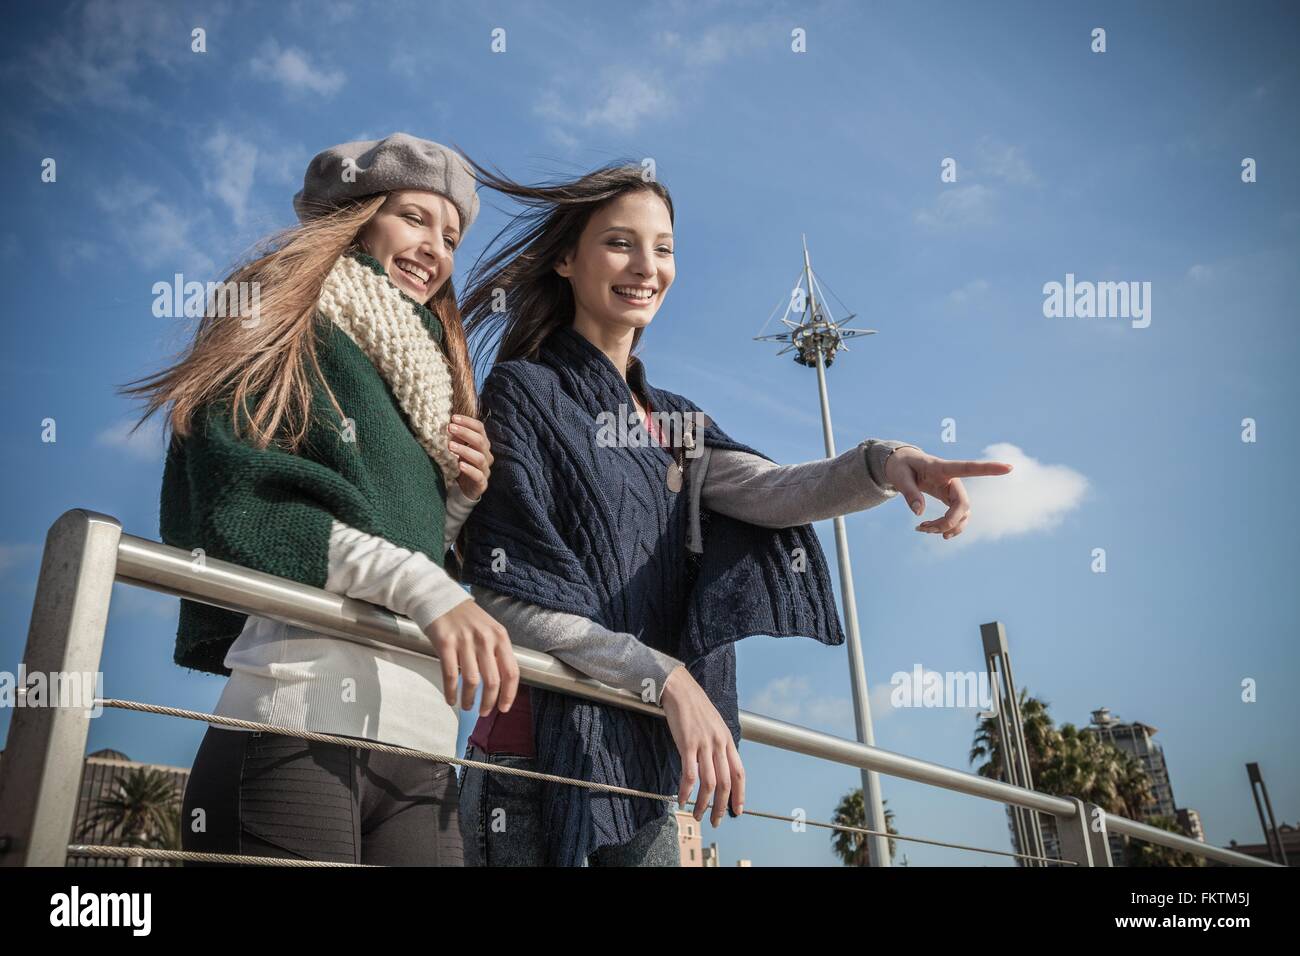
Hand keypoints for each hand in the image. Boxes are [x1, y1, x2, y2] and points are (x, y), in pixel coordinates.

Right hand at [424, 600, 518, 715]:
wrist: (439, 598)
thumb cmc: (466, 617)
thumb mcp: (489, 629)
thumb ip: (496, 652)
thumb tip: (501, 683)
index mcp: (500, 636)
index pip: (511, 672)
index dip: (509, 694)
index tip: (504, 708)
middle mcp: (485, 639)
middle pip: (493, 681)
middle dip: (489, 702)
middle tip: (484, 712)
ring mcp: (465, 641)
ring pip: (472, 681)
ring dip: (470, 699)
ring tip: (468, 706)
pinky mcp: (445, 644)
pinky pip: (450, 675)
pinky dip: (451, 691)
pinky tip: (451, 699)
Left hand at [448, 414, 492, 499]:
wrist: (463, 489)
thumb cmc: (460, 464)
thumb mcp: (457, 448)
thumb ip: (455, 437)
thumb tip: (445, 422)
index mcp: (482, 444)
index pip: (480, 428)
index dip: (468, 422)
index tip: (453, 418)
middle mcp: (486, 455)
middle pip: (480, 441)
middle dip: (465, 433)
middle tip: (450, 428)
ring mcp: (485, 469)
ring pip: (479, 458)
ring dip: (465, 450)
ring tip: (450, 446)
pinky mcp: (482, 483)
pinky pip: (478, 475)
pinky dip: (469, 469)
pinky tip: (460, 465)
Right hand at [660, 666, 744, 826]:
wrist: (680, 689)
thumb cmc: (695, 707)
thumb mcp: (715, 725)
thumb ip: (719, 745)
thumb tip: (720, 765)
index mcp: (728, 740)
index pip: (740, 773)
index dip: (740, 795)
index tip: (737, 811)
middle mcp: (719, 744)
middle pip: (725, 783)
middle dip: (720, 806)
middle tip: (715, 821)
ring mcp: (704, 744)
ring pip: (709, 783)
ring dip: (703, 803)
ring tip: (697, 815)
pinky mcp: (687, 744)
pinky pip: (690, 774)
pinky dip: (687, 791)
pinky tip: (682, 800)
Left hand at [884, 447, 1012, 539]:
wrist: (901, 464)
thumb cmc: (900, 466)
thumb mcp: (899, 476)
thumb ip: (909, 492)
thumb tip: (919, 513)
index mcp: (941, 468)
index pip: (968, 468)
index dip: (988, 469)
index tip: (1008, 467)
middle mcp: (952, 480)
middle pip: (963, 505)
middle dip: (948, 522)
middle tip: (922, 528)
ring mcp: (953, 491)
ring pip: (962, 515)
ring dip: (946, 527)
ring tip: (922, 529)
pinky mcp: (950, 499)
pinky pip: (957, 517)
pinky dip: (946, 527)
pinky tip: (930, 529)